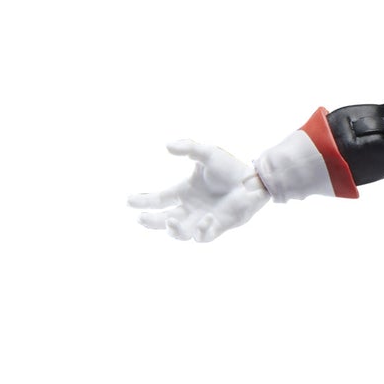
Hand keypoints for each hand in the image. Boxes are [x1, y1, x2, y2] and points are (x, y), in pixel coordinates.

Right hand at [129, 139, 268, 242]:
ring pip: (180, 234)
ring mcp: (202, 219)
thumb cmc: (231, 168)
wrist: (254, 180)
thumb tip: (166, 146)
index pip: (158, 200)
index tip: (128, 200)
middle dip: (150, 221)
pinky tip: (205, 218)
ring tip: (170, 221)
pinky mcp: (218, 227)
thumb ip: (188, 147)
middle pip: (163, 221)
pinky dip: (201, 231)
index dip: (142, 201)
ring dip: (172, 230)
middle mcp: (189, 208)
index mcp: (183, 192)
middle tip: (141, 218)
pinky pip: (203, 237)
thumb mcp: (207, 154)